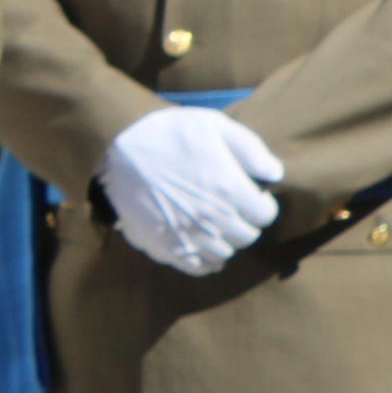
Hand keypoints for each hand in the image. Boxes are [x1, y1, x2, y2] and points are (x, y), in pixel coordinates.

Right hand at [96, 105, 283, 277]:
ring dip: (224, 240)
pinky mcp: (166, 247)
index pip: (266, 215)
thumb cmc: (167, 133)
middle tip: (230, 207)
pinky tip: (200, 246)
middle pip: (247, 236)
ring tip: (212, 224)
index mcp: (231, 191)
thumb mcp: (213, 125)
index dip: (260, 202)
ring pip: (224, 253)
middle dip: (244, 221)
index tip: (249, 194)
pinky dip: (205, 261)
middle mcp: (215, 221)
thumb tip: (275, 173)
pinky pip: (197, 267)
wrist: (115, 148)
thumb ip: (251, 149)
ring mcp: (189, 237)